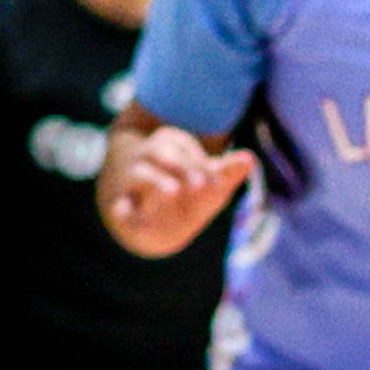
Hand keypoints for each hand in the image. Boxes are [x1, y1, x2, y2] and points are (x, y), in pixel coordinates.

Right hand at [101, 125, 257, 256]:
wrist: (153, 223)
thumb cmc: (187, 194)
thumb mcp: (208, 182)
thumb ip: (226, 171)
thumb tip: (250, 158)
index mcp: (169, 146)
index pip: (183, 147)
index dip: (202, 164)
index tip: (220, 182)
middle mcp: (148, 159)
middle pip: (161, 153)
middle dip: (182, 167)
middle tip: (202, 184)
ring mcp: (132, 181)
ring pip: (139, 173)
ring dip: (156, 181)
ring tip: (173, 192)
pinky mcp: (121, 207)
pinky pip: (119, 206)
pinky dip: (123, 209)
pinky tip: (127, 211)